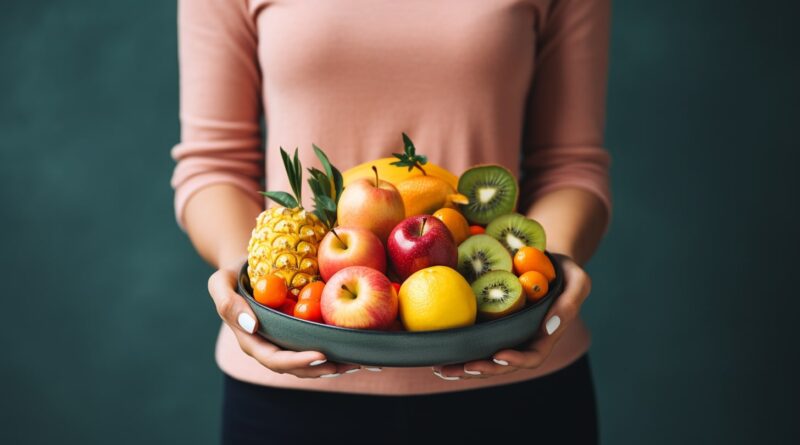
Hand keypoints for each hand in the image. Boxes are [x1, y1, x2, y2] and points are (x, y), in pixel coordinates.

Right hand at [208, 267, 361, 377]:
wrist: (247, 266)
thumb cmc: (233, 273)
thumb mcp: (221, 282)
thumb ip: (228, 303)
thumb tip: (252, 326)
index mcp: (251, 341)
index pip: (274, 359)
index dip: (297, 361)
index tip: (320, 355)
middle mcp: (269, 346)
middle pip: (295, 368)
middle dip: (321, 369)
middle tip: (346, 364)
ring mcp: (284, 341)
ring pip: (308, 363)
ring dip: (332, 365)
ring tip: (355, 362)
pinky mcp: (298, 332)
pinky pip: (315, 345)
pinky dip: (334, 349)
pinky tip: (353, 348)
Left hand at [432, 254, 590, 379]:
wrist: (542, 256)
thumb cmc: (562, 270)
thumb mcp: (577, 280)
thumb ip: (570, 302)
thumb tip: (547, 327)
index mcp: (544, 336)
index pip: (531, 356)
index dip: (515, 360)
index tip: (497, 355)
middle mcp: (523, 340)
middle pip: (502, 364)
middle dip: (482, 369)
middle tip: (462, 368)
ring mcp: (504, 334)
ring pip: (483, 358)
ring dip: (463, 367)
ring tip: (442, 369)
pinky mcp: (488, 324)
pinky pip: (473, 341)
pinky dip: (456, 348)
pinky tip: (436, 351)